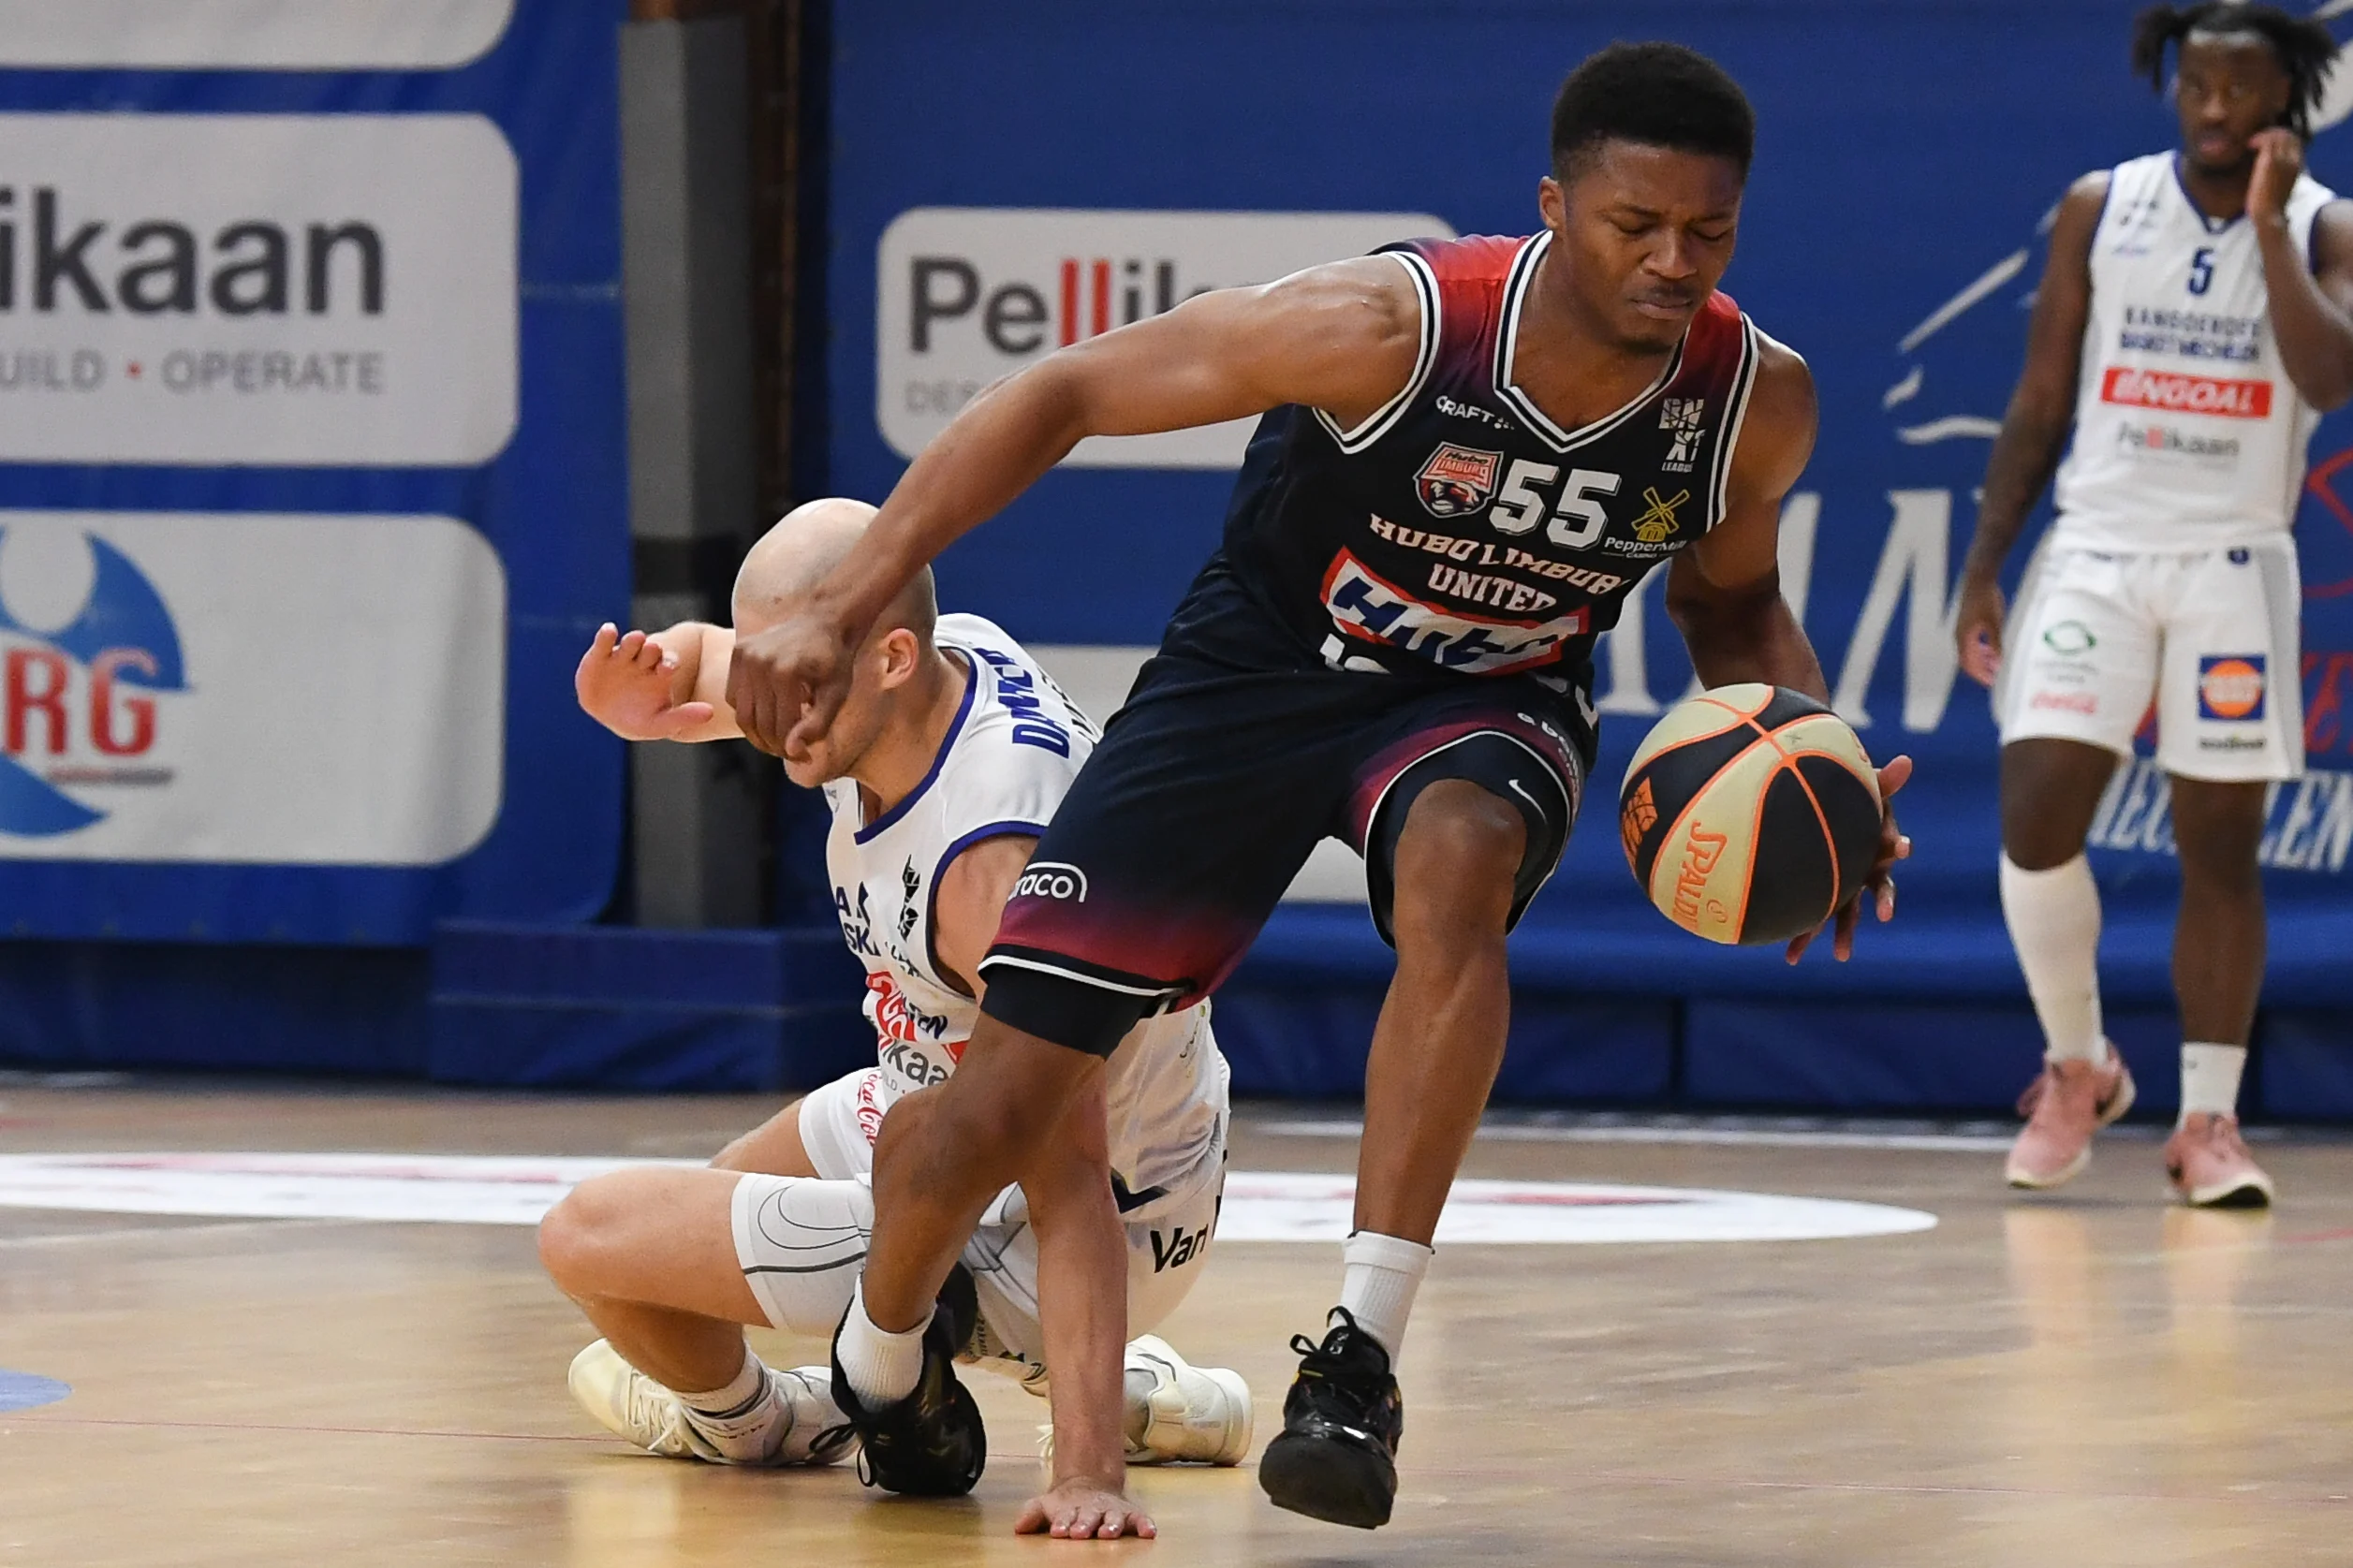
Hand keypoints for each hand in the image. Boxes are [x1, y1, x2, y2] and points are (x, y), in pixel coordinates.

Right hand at [574, 624, 713, 739]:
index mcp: (661, 672)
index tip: (668, 668)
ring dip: (633, 641)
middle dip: (652, 650)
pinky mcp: (600, 655)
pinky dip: (606, 636)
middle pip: (651, 650)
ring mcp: (623, 656)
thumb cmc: (641, 719)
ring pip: (630, 644)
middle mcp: (644, 660)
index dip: (669, 663)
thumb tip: (712, 712)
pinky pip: (604, 642)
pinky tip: (609, 630)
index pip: (669, 663)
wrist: (609, 717)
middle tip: (654, 648)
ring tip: (636, 639)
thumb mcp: (661, 723)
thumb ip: (685, 717)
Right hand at [726, 610, 856, 758]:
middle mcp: (760, 662)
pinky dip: (747, 712)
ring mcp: (745, 655)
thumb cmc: (834, 661)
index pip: (780, 728)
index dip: (792, 750)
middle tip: (790, 753)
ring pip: (742, 714)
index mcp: (786, 673)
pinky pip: (732, 696)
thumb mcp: (836, 695)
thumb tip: (792, 751)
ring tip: (777, 740)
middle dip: (774, 745)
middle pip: (758, 723)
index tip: (805, 758)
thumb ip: (817, 725)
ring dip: (758, 734)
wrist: (823, 621)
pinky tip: (767, 714)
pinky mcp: (738, 651)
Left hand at [1014, 1478, 1156, 1539]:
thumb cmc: (1066, 1503)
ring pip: (1113, 1518)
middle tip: (1079, 1532)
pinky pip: (1139, 1519)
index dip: (1062, 1523)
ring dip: (1111, 1526)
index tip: (1058, 1529)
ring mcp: (1111, 1511)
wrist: (1090, 1483)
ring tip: (1108, 1533)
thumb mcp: (1047, 1504)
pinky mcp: (1129, 1514)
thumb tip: (1018, 1527)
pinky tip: (1149, 1532)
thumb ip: (1032, 1513)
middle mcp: (1093, 1510)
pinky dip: (1145, 1524)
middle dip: (1084, 1525)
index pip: (1066, 1517)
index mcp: (1072, 1509)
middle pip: (1089, 1518)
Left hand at [1785, 754, 1912, 964]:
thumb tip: (1906, 761)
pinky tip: (1787, 955)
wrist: (1824, 813)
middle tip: (1873, 926)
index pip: (1889, 849)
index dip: (1896, 846)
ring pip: (1841, 914)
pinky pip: (1808, 915)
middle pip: (1869, 896)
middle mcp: (1860, 873)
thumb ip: (1881, 781)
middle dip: (1872, 911)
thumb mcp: (1862, 790)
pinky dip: (1797, 932)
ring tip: (1830, 957)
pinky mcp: (1819, 894)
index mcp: (1872, 850)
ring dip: (1834, 935)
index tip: (1902, 847)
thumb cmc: (1846, 802)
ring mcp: (1840, 886)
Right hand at [1953, 571, 2005, 687]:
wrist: (1978, 579)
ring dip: (1982, 660)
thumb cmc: (1986, 600)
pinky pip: (1973, 642)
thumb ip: (1995, 645)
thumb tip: (1998, 664)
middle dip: (1981, 669)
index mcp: (1964, 638)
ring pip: (1971, 651)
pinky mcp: (1968, 622)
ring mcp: (1963, 629)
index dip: (1979, 675)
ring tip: (1995, 665)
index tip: (1991, 682)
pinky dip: (1981, 649)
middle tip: (1995, 677)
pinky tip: (1992, 648)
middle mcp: (1960, 636)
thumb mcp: (1994, 624)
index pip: (1968, 664)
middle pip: (1968, 659)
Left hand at [2249, 128, 2303, 227]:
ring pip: (2279, 134)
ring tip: (2250, 143)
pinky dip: (2258, 139)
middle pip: (2288, 134)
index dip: (2280, 136)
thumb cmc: (2269, 206)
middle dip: (2271, 132)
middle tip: (2255, 140)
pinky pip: (2268, 140)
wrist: (2268, 216)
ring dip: (2264, 134)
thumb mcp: (2277, 187)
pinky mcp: (2271, 162)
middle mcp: (2294, 160)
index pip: (2295, 140)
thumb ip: (2277, 174)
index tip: (2264, 142)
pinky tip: (2248, 145)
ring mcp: (2284, 160)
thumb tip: (2267, 170)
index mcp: (2298, 165)